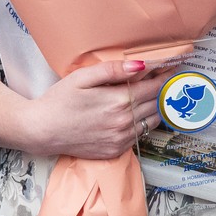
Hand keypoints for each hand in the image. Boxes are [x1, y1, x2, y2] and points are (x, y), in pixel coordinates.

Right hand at [19, 59, 170, 159]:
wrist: (42, 130)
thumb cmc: (59, 100)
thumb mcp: (83, 77)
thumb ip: (113, 70)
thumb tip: (141, 65)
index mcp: (118, 101)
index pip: (154, 86)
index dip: (165, 75)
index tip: (172, 67)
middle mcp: (124, 122)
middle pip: (157, 103)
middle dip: (164, 90)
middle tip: (168, 79)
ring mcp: (121, 139)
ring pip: (152, 121)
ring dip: (157, 107)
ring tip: (155, 95)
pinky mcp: (116, 150)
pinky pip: (140, 135)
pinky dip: (143, 123)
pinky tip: (137, 113)